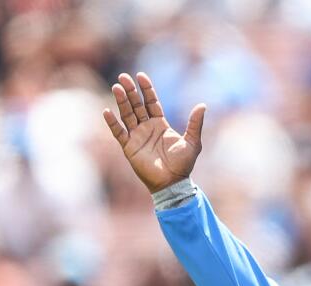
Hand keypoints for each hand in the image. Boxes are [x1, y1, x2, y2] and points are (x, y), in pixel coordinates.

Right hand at [103, 71, 205, 192]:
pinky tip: (107, 112)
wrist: (173, 183)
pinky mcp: (129, 147)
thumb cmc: (183, 165)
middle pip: (136, 105)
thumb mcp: (193, 142)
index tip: (140, 76)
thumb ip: (195, 124)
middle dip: (131, 91)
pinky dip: (112, 123)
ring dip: (121, 101)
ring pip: (127, 114)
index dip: (146, 89)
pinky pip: (118, 133)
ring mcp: (137, 136)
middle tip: (124, 77)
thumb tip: (202, 105)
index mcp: (160, 124)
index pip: (151, 102)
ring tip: (116, 87)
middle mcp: (147, 127)